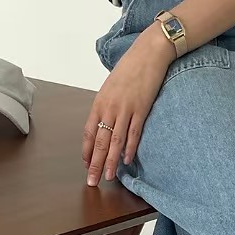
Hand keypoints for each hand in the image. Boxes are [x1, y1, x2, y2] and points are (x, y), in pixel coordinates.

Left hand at [83, 26, 173, 185]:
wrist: (148, 53)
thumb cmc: (130, 68)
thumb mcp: (111, 86)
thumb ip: (107, 105)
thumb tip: (106, 122)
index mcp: (99, 102)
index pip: (89, 132)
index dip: (87, 151)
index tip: (86, 164)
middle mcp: (109, 108)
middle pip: (99, 141)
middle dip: (95, 163)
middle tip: (92, 181)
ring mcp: (125, 109)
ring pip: (114, 142)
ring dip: (110, 161)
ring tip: (108, 176)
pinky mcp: (141, 109)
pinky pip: (133, 134)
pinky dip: (129, 149)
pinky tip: (125, 161)